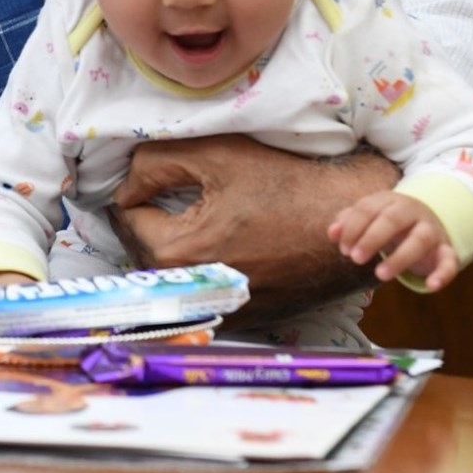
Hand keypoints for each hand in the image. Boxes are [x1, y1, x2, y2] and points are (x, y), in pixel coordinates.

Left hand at [111, 134, 396, 322]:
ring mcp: (219, 308)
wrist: (345, 220)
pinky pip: (201, 292)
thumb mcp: (215, 155)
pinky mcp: (243, 316)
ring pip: (171, 275)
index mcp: (177, 252)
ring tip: (185, 218)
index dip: (134, 194)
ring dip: (168, 248)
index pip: (126, 221)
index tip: (147, 181)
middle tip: (161, 195)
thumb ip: (156, 163)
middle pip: (143, 252)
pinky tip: (216, 244)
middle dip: (146, 223)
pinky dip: (199, 270)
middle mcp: (194, 290)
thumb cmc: (285, 185)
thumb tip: (126, 186)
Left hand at [328, 192, 459, 291]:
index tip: (343, 248)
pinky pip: (449, 260)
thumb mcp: (369, 218)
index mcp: (389, 201)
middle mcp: (412, 212)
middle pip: (392, 220)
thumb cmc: (389, 222)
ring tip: (380, 275)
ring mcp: (431, 229)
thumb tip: (332, 232)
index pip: (368, 208)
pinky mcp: (446, 249)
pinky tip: (431, 286)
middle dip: (372, 238)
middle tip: (355, 258)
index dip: (353, 228)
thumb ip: (349, 223)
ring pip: (420, 239)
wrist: (428, 218)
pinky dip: (444, 273)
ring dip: (400, 257)